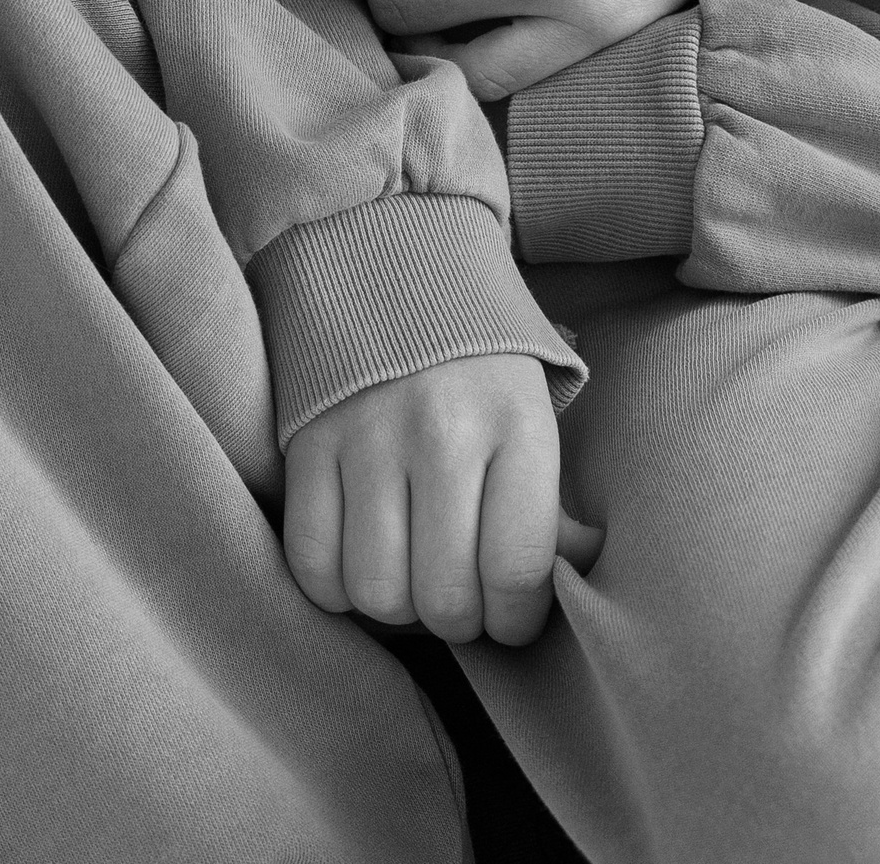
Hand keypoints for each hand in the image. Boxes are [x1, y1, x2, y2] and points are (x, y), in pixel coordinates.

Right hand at [283, 356, 599, 645]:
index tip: (511, 610)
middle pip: (445, 598)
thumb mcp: (536, 413)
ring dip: (396, 606)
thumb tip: (571, 583)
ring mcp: (366, 437)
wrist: (390, 258)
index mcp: (514, 424)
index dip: (517, 620)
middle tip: (461, 593)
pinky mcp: (307, 443)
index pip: (517, 573)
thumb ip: (554, 505)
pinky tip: (358, 558)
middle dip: (459, 620)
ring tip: (411, 573)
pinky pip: (311, 560)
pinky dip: (334, 584)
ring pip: (376, 591)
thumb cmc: (478, 358)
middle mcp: (441, 431)